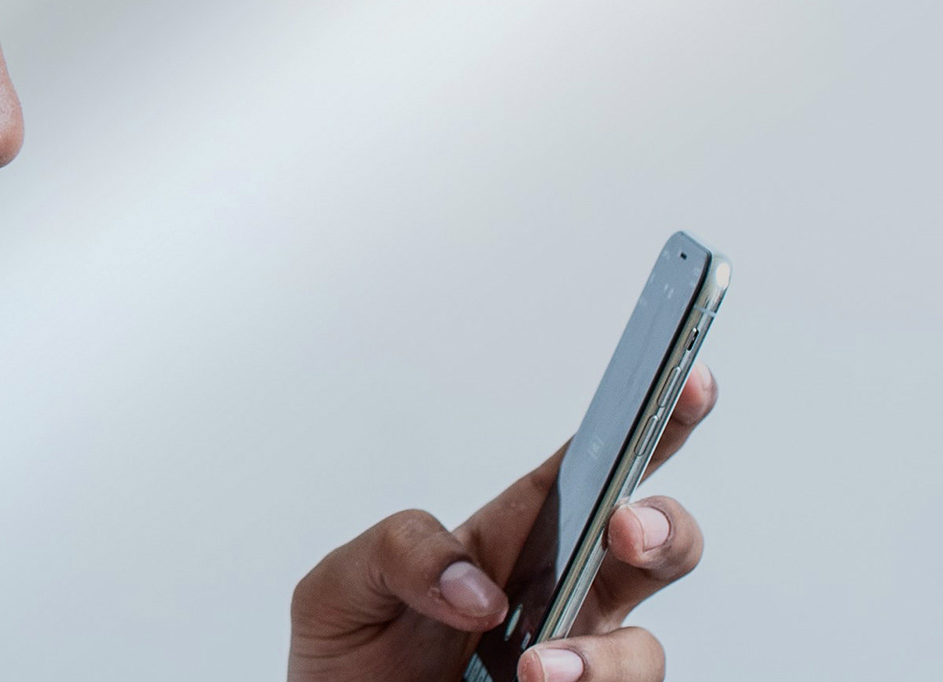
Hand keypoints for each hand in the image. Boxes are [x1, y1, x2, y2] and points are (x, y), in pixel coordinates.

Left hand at [288, 363, 717, 681]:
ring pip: (643, 652)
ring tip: (537, 670)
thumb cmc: (347, 654)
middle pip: (654, 550)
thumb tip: (480, 591)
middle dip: (664, 529)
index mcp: (511, 542)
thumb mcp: (345, 583)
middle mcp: (559, 601)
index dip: (648, 424)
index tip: (689, 381)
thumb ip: (403, 555)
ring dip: (606, 660)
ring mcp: (571, 666)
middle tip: (626, 529)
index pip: (588, 472)